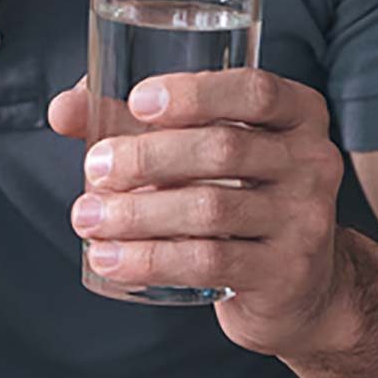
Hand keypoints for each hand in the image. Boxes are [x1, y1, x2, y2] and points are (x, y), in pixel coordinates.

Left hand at [48, 68, 353, 356]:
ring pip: (211, 210)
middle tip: (94, 169)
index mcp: (299, 115)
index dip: (195, 93)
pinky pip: (211, 263)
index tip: (137, 102)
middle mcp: (314, 161)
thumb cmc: (240, 198)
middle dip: (147, 157)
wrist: (302, 286)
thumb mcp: (204, 153)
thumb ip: (138, 124)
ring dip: (137, 214)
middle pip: (223, 148)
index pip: (254, 90)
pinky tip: (109, 260)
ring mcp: (306, 221)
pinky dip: (151, 260)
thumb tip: (64, 108)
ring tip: (86, 218)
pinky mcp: (286, 274)